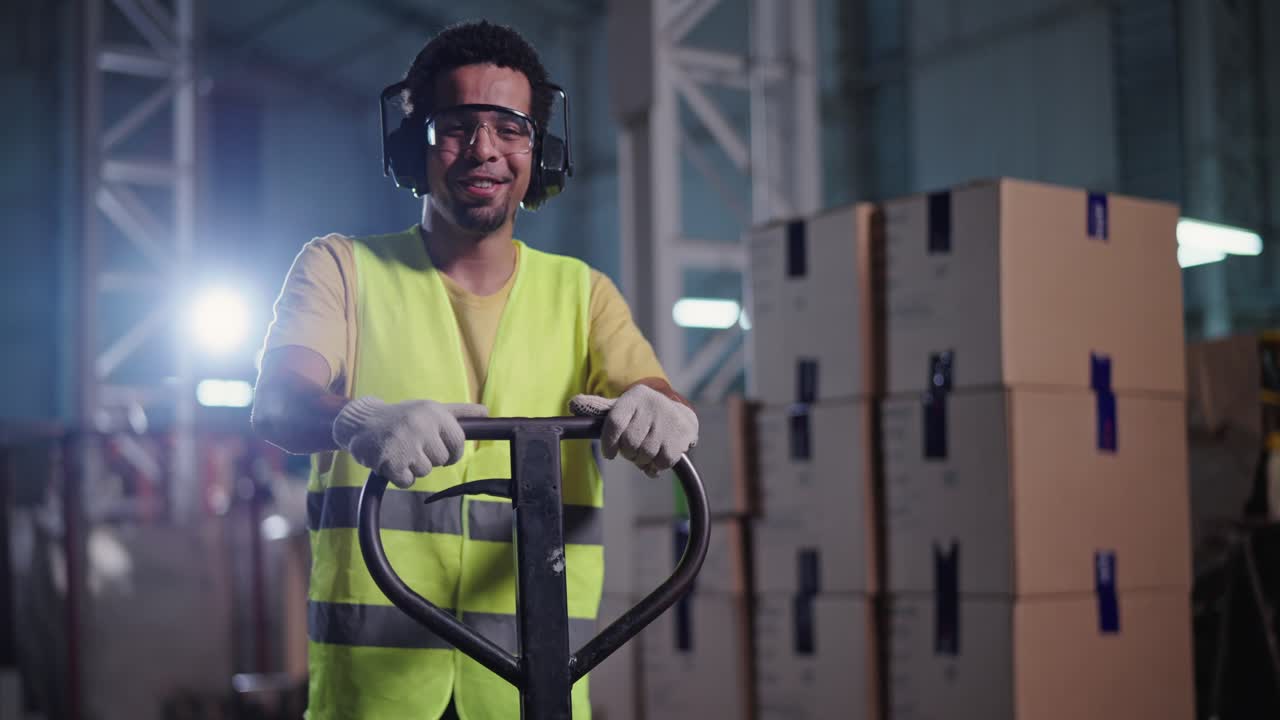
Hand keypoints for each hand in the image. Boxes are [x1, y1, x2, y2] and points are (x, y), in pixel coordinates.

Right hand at [332, 396, 488, 488]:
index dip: (452, 453)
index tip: (443, 453)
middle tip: (412, 447)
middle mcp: (421, 425)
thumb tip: (486, 411)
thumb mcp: (430, 409)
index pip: (458, 442)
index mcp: (434, 412)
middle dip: (428, 458)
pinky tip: (391, 462)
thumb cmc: (402, 417)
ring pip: (425, 472)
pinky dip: (400, 477)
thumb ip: (459, 413)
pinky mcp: (390, 460)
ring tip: (399, 451)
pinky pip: (407, 482)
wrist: (360, 422)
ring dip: (412, 467)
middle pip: (441, 460)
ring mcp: (405, 443)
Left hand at [569, 384, 697, 476]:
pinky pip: (661, 461)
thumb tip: (573, 404)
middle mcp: (652, 405)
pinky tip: (656, 459)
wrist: (680, 414)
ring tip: (644, 454)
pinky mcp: (680, 436)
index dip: (609, 443)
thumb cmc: (643, 415)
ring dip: (641, 460)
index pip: (615, 422)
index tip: (610, 454)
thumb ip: (598, 409)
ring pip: (644, 453)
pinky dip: (656, 466)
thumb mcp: (622, 407)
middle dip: (628, 453)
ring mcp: (667, 421)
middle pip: (629, 442)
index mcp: (634, 397)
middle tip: (632, 451)